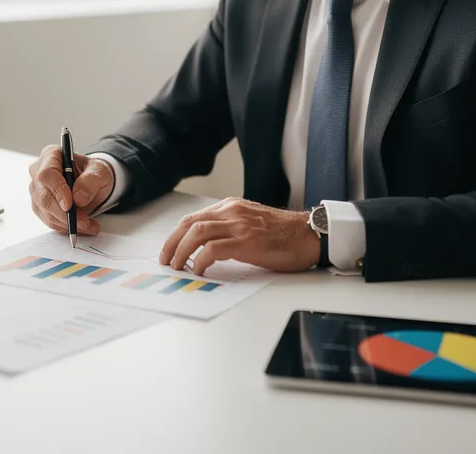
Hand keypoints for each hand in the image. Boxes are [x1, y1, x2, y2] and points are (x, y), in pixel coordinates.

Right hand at [27, 145, 115, 234]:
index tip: (69, 205)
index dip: (57, 190)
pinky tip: (80, 226)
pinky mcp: (40, 206)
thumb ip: (91, 180)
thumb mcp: (101, 172)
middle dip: (64, 213)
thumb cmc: (94, 173)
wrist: (93, 184)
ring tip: (88, 224)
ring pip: (46, 212)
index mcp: (51, 155)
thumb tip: (78, 197)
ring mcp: (37, 190)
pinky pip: (49, 220)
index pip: (47, 174)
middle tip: (84, 221)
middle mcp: (39, 171)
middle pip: (43, 196)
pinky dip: (65, 227)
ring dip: (67, 222)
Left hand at [159, 197, 319, 275]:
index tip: (170, 250)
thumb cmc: (284, 233)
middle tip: (166, 260)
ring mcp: (239, 226)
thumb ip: (231, 227)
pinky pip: (213, 249)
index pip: (194, 218)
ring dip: (181, 251)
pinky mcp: (247, 242)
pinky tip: (199, 269)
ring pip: (197, 233)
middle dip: (172, 243)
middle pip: (189, 223)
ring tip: (178, 266)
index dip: (177, 235)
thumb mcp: (251, 222)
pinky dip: (201, 260)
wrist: (309, 234)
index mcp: (232, 207)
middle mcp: (232, 212)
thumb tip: (207, 247)